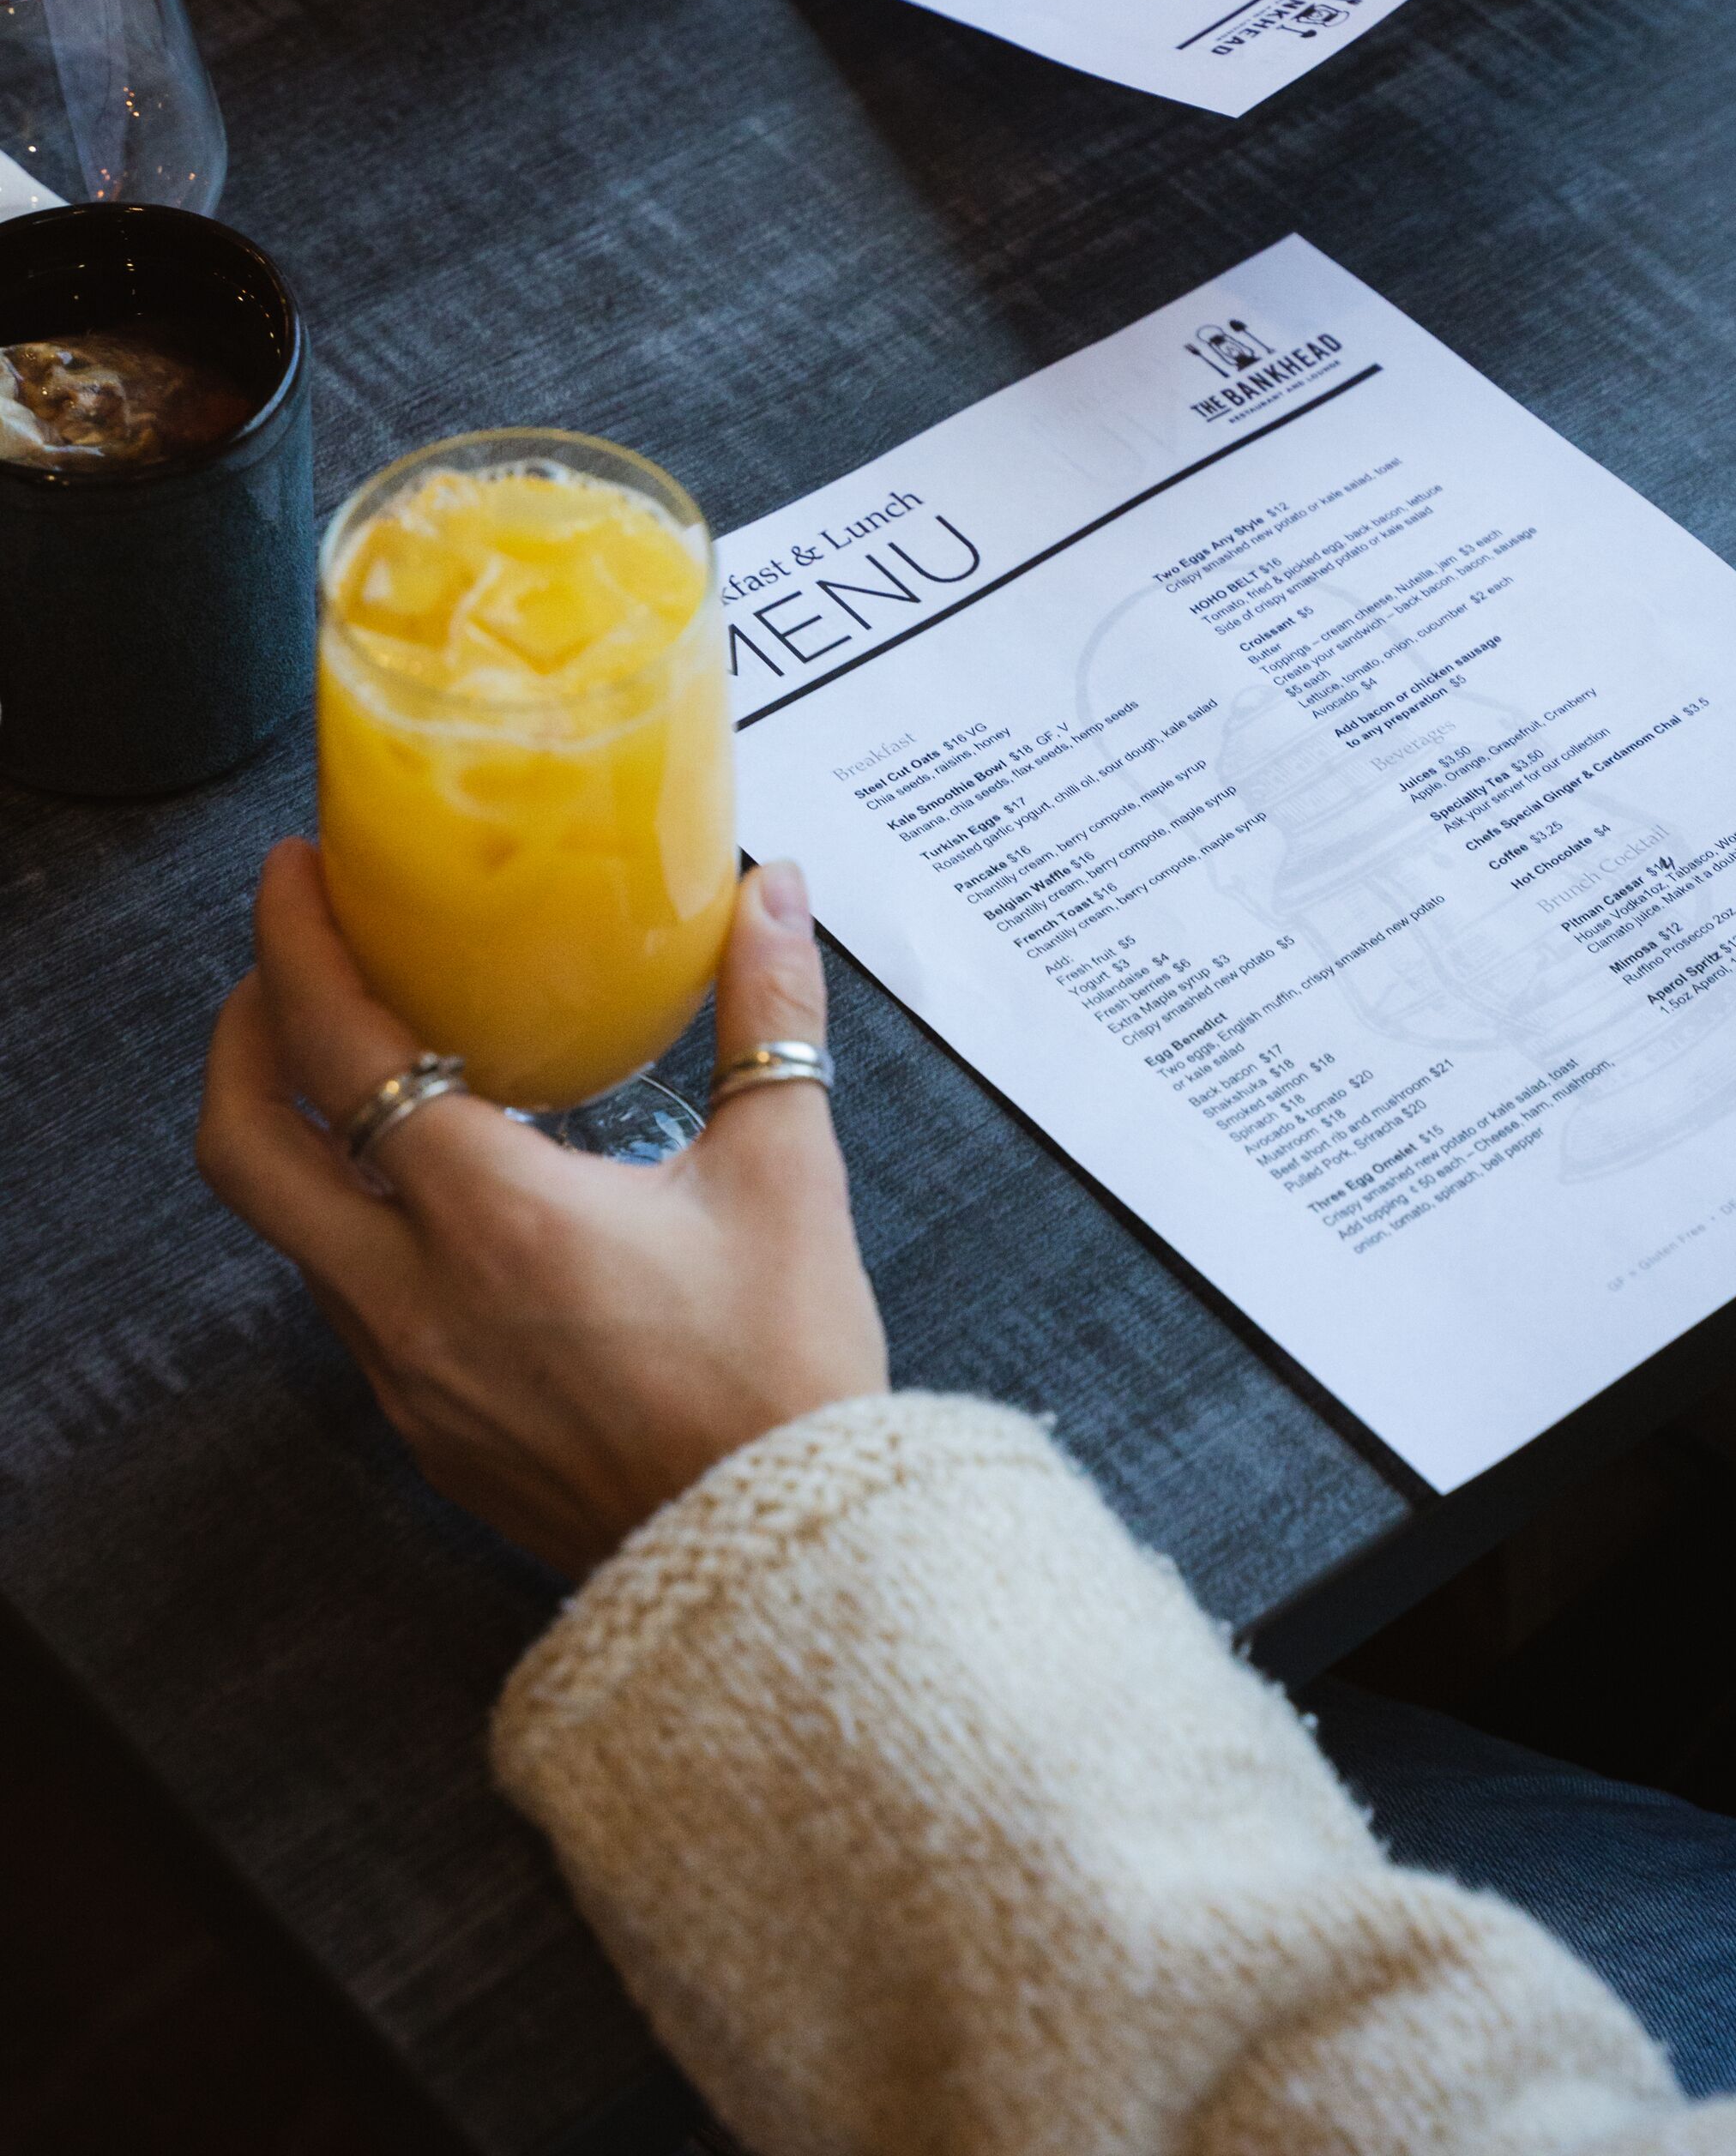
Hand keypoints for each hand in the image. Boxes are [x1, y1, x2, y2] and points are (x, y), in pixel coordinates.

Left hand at [197, 843, 884, 1574]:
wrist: (774, 1565)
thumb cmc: (784, 1377)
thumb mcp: (787, 1174)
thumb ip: (767, 1014)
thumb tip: (773, 894)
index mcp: (496, 1217)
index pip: (342, 1050)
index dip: (299, 944)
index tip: (296, 874)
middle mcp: (418, 1299)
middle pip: (246, 1148)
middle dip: (243, 1033)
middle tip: (287, 964)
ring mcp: (408, 1375)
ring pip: (292, 1229)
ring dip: (301, 1131)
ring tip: (367, 1061)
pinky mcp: (426, 1430)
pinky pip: (348, 1302)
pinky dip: (357, 1218)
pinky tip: (435, 1189)